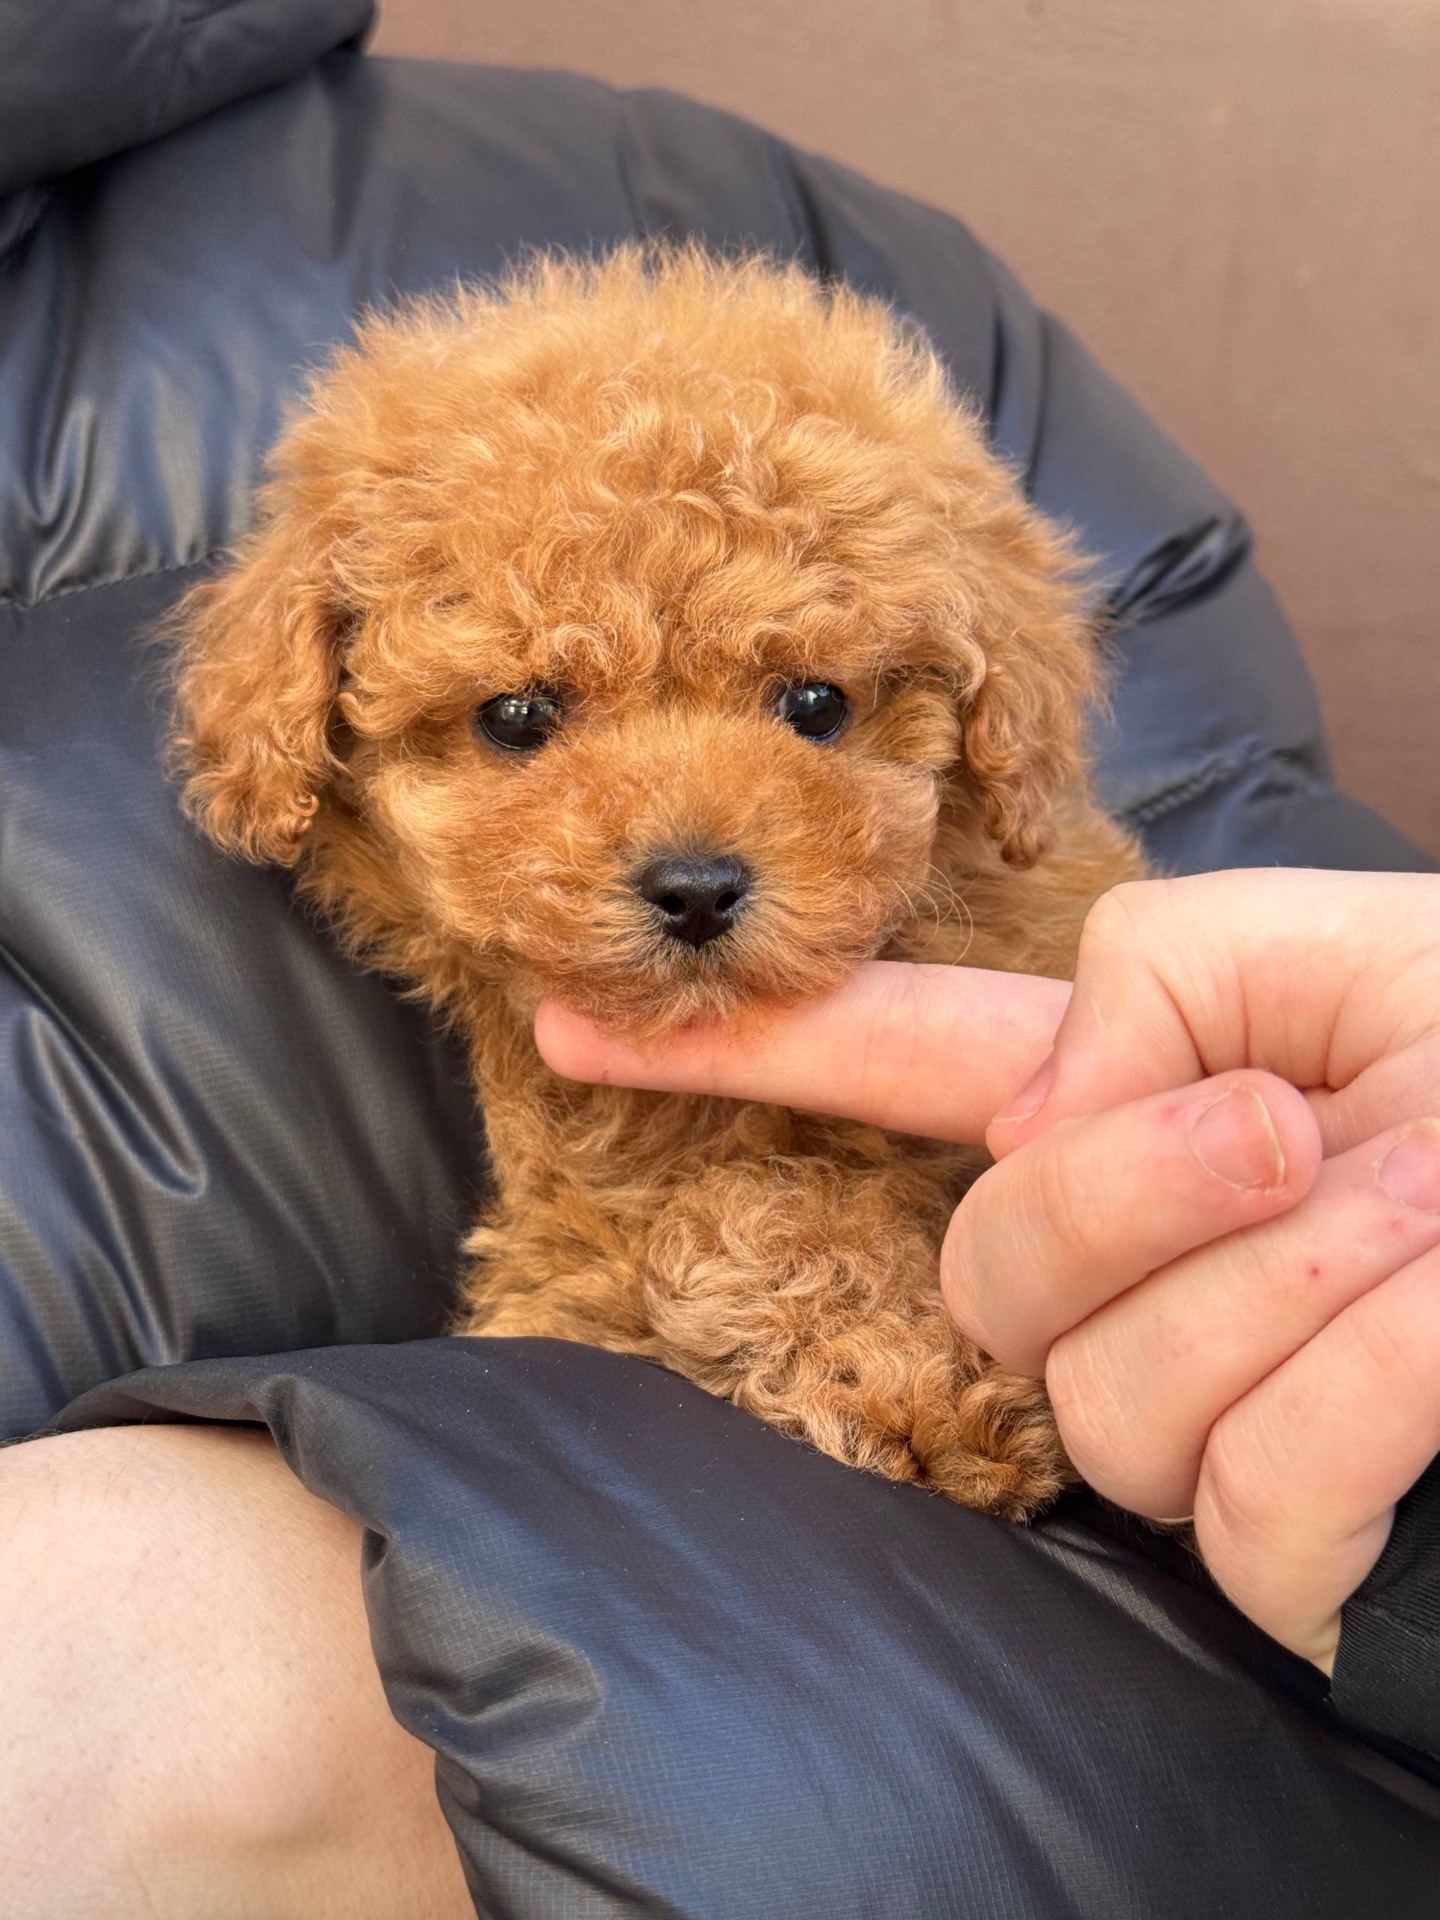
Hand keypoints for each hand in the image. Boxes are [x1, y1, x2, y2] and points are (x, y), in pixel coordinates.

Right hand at [535, 870, 1439, 1671]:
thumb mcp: (1363, 950)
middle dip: (1140, 1184)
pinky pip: (1245, 1500)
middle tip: (1301, 1129)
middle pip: (997, 1265)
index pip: (892, 1069)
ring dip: (1289, 1286)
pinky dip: (1369, 1398)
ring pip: (1108, 1392)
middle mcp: (1128, 1273)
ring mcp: (1189, 1417)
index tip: (575, 1012)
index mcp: (1134, 1102)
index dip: (739, 1047)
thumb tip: (1052, 1094)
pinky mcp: (1278, 1550)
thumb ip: (1161, 973)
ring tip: (1422, 1229)